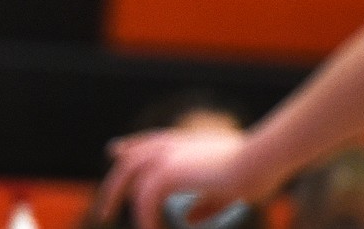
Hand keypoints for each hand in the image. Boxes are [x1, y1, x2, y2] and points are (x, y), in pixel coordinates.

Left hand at [96, 128, 258, 228]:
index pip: (145, 143)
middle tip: (104, 209)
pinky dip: (144, 219)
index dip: (128, 149)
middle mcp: (168, 145)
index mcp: (182, 142)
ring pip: (127, 178)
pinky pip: (143, 200)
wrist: (260, 160)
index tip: (114, 154)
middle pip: (128, 161)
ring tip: (111, 222)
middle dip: (113, 185)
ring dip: (117, 201)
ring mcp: (164, 156)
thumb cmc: (254, 173)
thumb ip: (206, 203)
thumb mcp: (225, 190)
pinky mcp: (165, 172)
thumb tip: (189, 218)